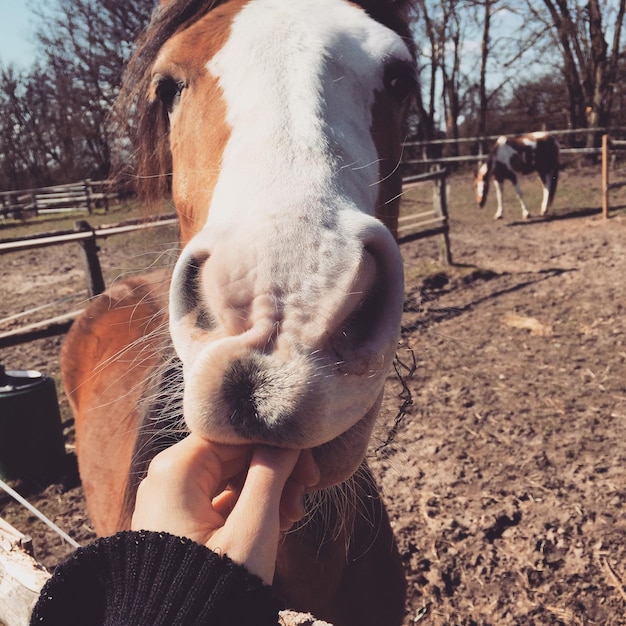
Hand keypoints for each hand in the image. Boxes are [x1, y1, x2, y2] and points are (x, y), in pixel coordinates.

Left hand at [131, 434, 319, 583]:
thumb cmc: (213, 588)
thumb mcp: (252, 528)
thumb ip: (272, 473)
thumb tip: (288, 438)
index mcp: (176, 469)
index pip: (235, 435)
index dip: (275, 444)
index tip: (308, 464)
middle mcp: (167, 476)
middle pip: (233, 454)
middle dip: (274, 471)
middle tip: (307, 492)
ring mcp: (171, 497)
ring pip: (230, 476)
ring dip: (266, 490)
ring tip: (294, 515)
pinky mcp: (179, 518)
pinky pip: (220, 498)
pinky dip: (248, 506)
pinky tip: (277, 521)